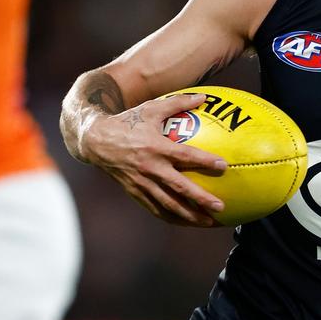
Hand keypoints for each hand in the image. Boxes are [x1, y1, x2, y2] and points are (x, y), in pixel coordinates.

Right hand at [81, 92, 228, 226]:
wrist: (96, 141)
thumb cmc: (127, 121)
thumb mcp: (151, 108)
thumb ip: (178, 102)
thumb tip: (203, 97)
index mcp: (155, 147)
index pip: (185, 156)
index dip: (205, 161)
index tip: (224, 166)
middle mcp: (150, 168)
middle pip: (179, 188)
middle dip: (201, 199)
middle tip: (220, 207)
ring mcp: (142, 183)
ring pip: (168, 204)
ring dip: (190, 215)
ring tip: (209, 222)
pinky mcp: (135, 192)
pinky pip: (155, 208)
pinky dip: (172, 217)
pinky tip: (187, 221)